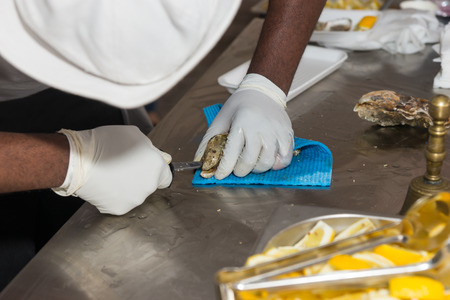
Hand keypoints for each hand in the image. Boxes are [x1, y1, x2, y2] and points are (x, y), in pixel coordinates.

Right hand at [53, 125, 172, 214]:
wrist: (78, 161)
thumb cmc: (104, 144)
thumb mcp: (134, 135)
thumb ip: (151, 149)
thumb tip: (162, 157)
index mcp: (156, 168)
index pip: (166, 177)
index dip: (156, 171)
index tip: (148, 168)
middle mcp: (149, 186)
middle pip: (150, 185)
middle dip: (141, 177)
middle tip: (124, 166)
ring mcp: (134, 200)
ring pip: (135, 194)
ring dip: (128, 186)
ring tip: (112, 173)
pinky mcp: (119, 209)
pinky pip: (121, 201)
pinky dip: (115, 195)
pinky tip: (106, 183)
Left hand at [195, 74, 293, 178]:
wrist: (262, 91)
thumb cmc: (239, 106)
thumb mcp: (220, 119)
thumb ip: (209, 141)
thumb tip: (200, 162)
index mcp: (241, 123)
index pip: (232, 152)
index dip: (224, 168)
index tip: (220, 175)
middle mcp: (260, 127)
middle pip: (250, 161)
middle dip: (240, 171)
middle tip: (237, 169)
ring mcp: (276, 131)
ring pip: (268, 162)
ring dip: (257, 169)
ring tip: (251, 163)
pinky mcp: (287, 134)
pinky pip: (284, 158)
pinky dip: (276, 165)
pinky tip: (267, 160)